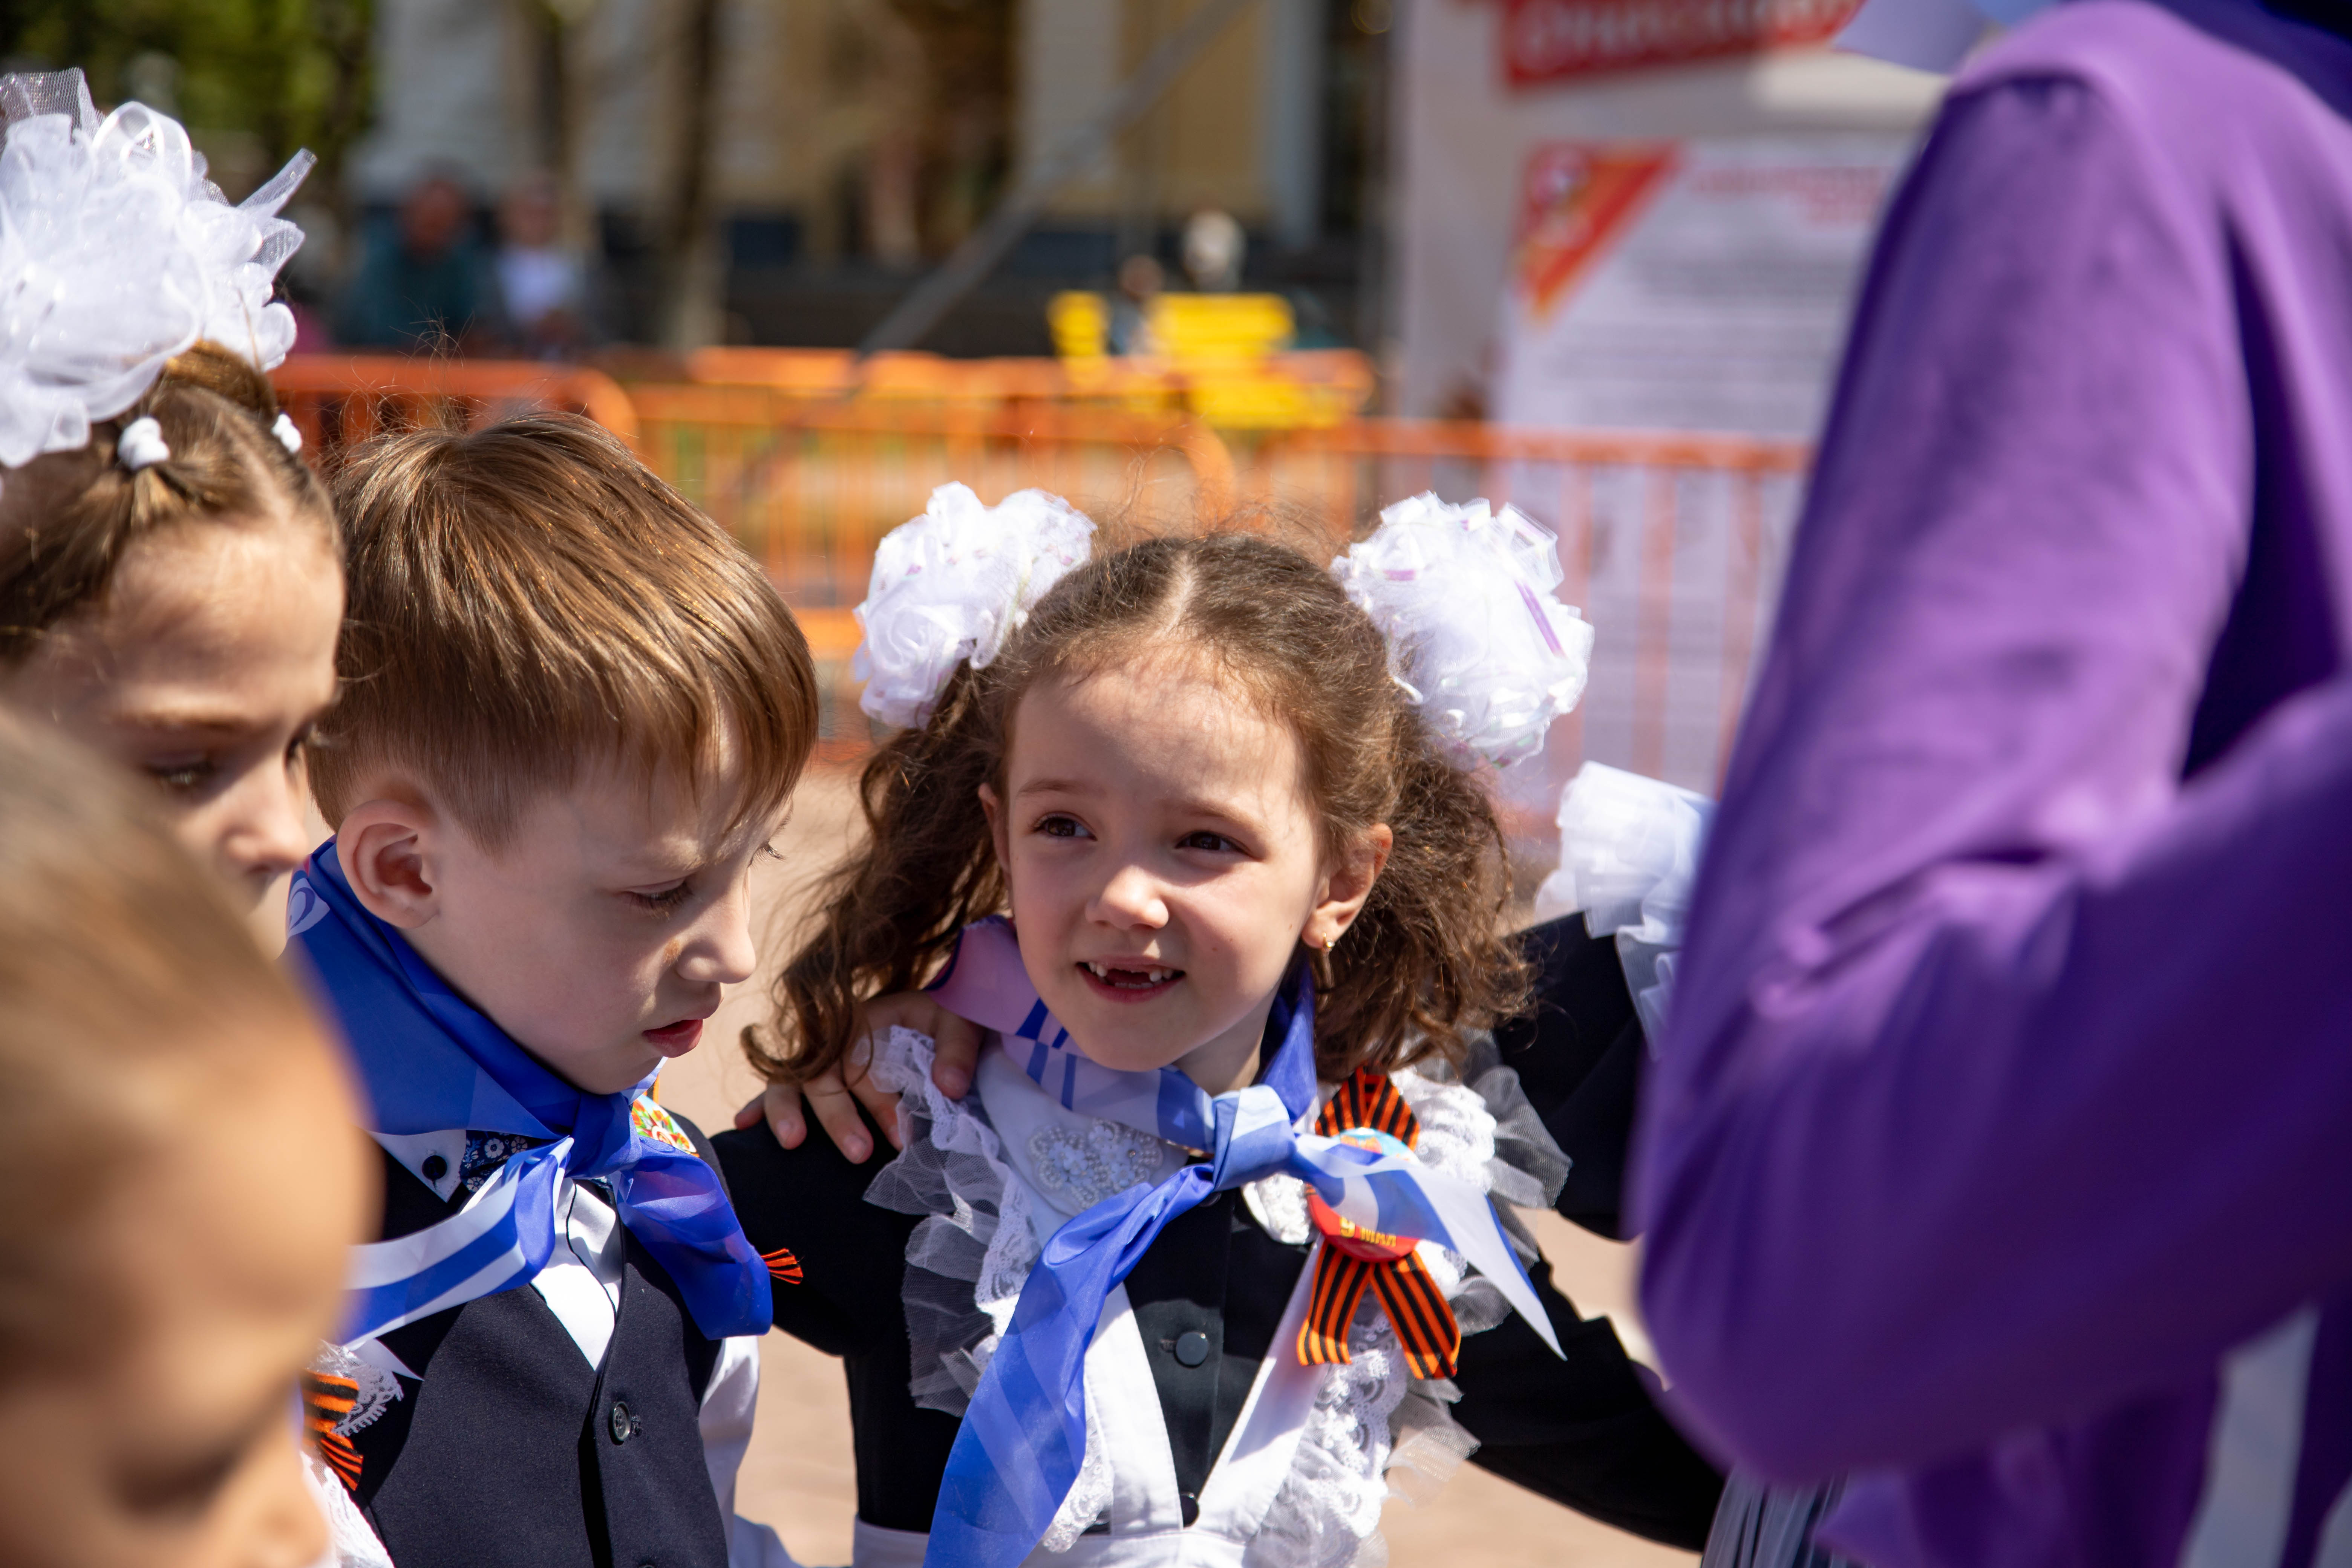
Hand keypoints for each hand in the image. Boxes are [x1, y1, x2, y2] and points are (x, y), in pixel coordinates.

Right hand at [732, 993, 981, 1161]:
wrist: (932, 1015)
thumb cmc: (942, 1022)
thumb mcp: (959, 1022)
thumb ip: (957, 1049)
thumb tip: (950, 1087)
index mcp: (868, 1019)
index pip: (864, 1059)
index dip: (879, 1099)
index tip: (903, 1135)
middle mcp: (834, 1037)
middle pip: (824, 1075)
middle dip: (838, 1117)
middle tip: (860, 1153)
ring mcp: (817, 1056)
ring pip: (791, 1080)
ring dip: (786, 1110)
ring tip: (793, 1142)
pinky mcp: (810, 1074)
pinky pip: (777, 1086)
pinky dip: (760, 1104)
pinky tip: (744, 1125)